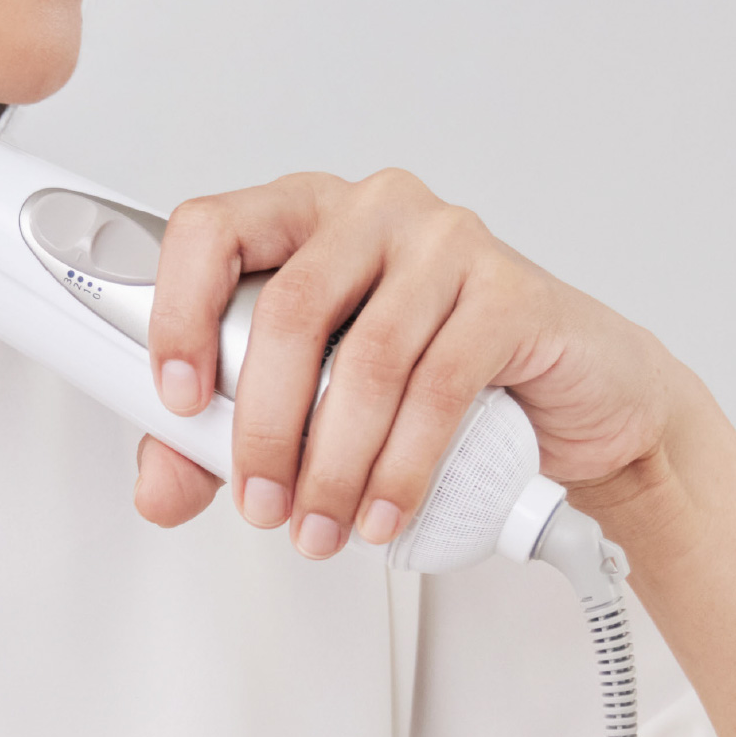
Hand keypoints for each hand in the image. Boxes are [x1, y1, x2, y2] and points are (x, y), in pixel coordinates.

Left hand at [133, 169, 685, 556]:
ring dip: (333, 463)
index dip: (179, 312)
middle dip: (263, 424)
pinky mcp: (508, 289)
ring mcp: (443, 239)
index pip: (211, 229)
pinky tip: (382, 512)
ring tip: (320, 526)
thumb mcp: (313, 401)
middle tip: (259, 501)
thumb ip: (223, 436)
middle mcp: (368, 210)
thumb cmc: (433, 375)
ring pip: (364, 359)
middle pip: (287, 308)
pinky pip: (437, 387)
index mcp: (301, 215)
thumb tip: (159, 488)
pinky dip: (401, 466)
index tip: (178, 398)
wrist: (576, 396)